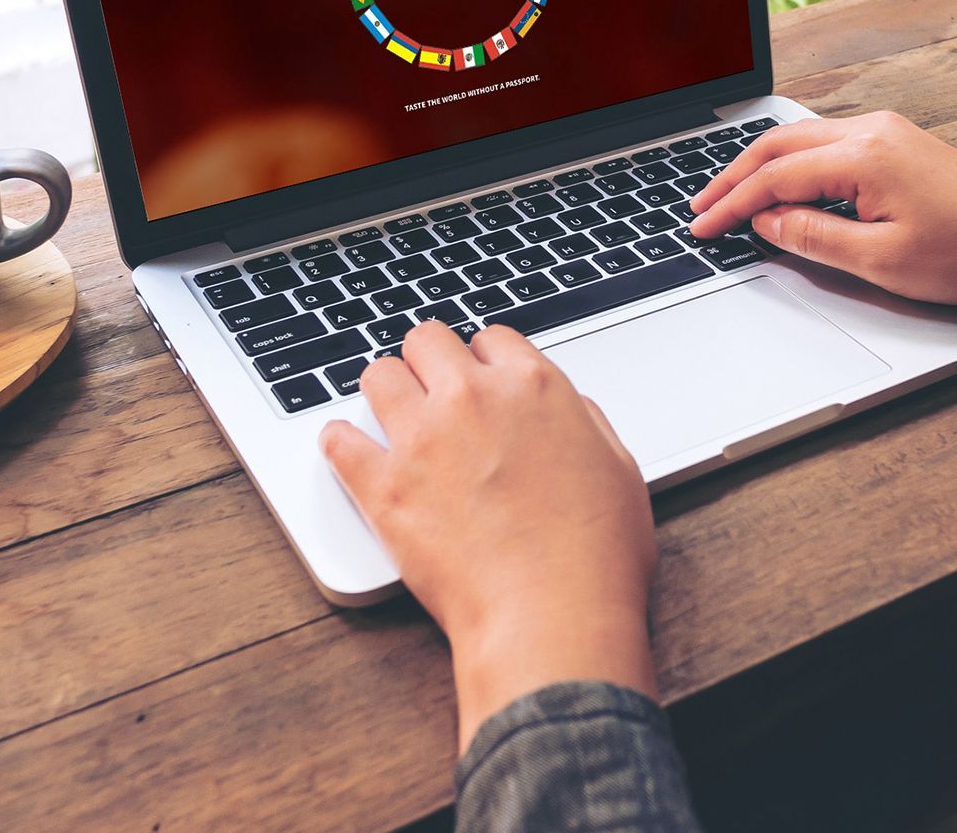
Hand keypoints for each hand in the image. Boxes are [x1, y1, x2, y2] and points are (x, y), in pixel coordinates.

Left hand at [321, 322, 658, 751]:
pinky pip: (338, 442)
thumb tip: (565, 407)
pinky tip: (344, 447)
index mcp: (533, 387)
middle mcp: (473, 398)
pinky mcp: (384, 488)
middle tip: (431, 390)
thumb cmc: (595, 557)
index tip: (479, 378)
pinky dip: (338, 443)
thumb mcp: (619, 470)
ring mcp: (422, 439)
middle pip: (427, 340)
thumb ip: (585, 422)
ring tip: (390, 413)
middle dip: (429, 362)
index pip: (491, 339)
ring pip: (379, 375)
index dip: (485, 361)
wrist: (553, 616)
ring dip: (386, 390)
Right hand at [689, 112, 956, 348]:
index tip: (701, 228)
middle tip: (698, 208)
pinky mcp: (899, 142)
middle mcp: (873, 131)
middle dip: (732, 175)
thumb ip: (815, 237)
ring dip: (760, 166)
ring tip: (727, 196)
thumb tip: (767, 222)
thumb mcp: (882, 261)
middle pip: (779, 144)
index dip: (730, 205)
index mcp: (865, 156)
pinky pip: (828, 143)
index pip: (775, 177)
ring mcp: (888, 131)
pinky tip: (780, 185)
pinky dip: (792, 162)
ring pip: (801, 138)